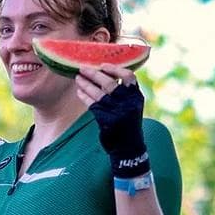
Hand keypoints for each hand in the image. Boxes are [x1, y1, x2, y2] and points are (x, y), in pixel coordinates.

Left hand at [75, 64, 148, 178]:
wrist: (128, 148)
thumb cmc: (128, 125)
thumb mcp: (132, 107)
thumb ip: (123, 93)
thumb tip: (105, 75)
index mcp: (136, 97)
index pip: (128, 77)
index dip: (115, 69)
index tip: (103, 65)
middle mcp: (128, 103)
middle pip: (110, 83)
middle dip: (94, 74)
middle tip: (83, 68)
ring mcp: (117, 112)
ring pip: (98, 93)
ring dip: (86, 84)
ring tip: (77, 78)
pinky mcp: (106, 120)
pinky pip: (92, 104)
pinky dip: (84, 96)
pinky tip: (79, 92)